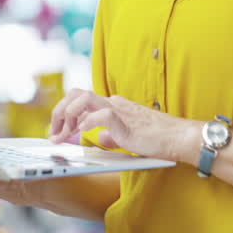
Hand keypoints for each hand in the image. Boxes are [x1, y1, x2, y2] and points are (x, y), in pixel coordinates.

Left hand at [48, 89, 196, 161]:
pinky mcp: (126, 120)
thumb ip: (111, 135)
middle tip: (53, 134)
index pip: (79, 99)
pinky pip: (101, 114)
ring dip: (68, 115)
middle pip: (75, 94)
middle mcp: (113, 103)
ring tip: (64, 134)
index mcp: (112, 105)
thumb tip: (99, 138)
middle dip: (59, 113)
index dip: (63, 113)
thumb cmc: (158, 139)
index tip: (56, 131)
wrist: (179, 137)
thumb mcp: (127, 137)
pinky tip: (83, 133)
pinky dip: (88, 122)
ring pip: (83, 98)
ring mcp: (119, 109)